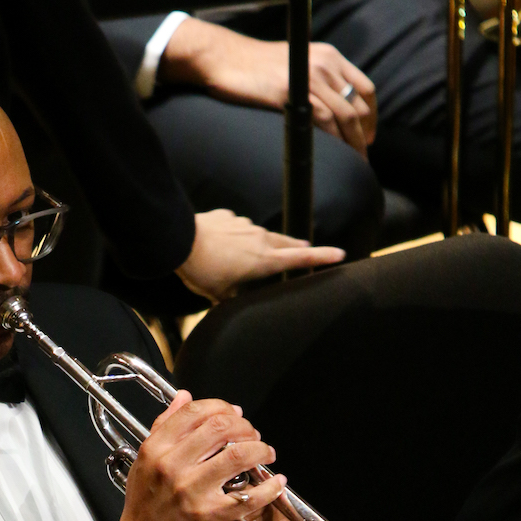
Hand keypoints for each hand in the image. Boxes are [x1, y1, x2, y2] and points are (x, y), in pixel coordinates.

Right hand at [97, 390, 287, 520]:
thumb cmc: (144, 511)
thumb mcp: (144, 463)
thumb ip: (163, 427)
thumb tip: (183, 396)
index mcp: (156, 449)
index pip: (195, 412)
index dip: (222, 407)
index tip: (235, 414)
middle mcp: (172, 466)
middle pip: (221, 427)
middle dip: (246, 427)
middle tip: (253, 435)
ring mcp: (191, 491)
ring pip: (239, 455)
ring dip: (261, 450)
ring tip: (266, 454)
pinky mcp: (209, 516)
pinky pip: (249, 496)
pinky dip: (270, 488)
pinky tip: (277, 483)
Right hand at [161, 18, 376, 155]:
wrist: (227, 59)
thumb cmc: (255, 69)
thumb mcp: (296, 67)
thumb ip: (316, 82)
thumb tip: (329, 109)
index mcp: (330, 56)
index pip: (365, 88)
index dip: (371, 117)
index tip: (368, 137)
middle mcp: (325, 64)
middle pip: (358, 105)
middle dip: (364, 136)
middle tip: (362, 159)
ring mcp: (310, 76)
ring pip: (345, 115)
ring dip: (353, 144)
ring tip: (353, 164)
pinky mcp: (293, 91)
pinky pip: (323, 119)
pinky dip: (334, 140)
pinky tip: (335, 155)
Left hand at [177, 209, 343, 303]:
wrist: (180, 240)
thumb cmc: (202, 271)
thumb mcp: (219, 295)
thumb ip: (233, 297)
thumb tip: (234, 302)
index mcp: (263, 261)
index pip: (300, 258)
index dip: (321, 257)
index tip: (339, 253)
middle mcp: (260, 239)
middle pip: (286, 243)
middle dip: (296, 246)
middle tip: (303, 247)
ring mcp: (245, 226)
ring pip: (260, 237)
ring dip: (257, 246)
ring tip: (243, 258)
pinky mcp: (229, 217)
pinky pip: (237, 229)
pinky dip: (234, 238)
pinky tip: (220, 246)